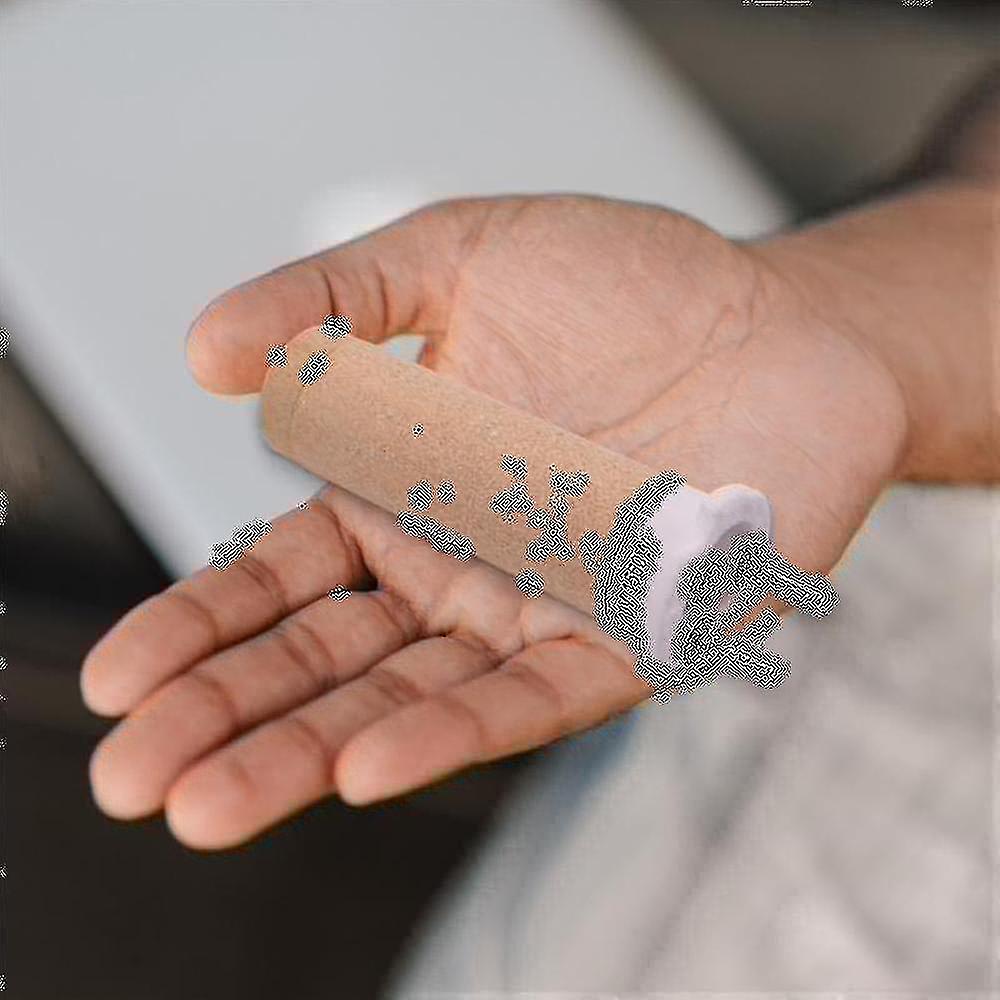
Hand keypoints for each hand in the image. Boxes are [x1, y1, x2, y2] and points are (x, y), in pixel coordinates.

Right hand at [83, 195, 908, 847]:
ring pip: (406, 700)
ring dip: (307, 754)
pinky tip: (367, 767)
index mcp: (404, 492)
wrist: (785, 322)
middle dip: (225, 720)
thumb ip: (332, 301)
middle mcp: (459, 568)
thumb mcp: (456, 259)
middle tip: (129, 777)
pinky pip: (531, 700)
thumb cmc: (632, 286)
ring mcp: (537, 613)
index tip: (116, 679)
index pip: (278, 578)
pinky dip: (450, 732)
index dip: (196, 626)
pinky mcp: (627, 644)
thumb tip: (206, 351)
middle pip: (325, 660)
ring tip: (207, 804)